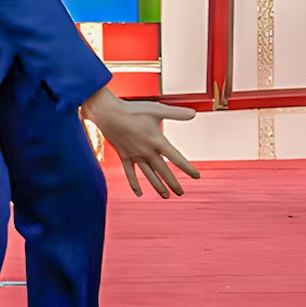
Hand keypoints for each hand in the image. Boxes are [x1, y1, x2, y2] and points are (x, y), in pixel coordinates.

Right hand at [81, 88, 200, 197]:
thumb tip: (194, 114)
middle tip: (181, 193)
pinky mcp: (124, 156)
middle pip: (163, 171)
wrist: (108, 114)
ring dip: (158, 186)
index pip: (176, 158)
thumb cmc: (134, 110)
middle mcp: (147, 152)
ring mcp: (134, 156)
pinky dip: (134, 184)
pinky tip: (139, 193)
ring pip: (148, 175)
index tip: (196, 176)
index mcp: (157, 141)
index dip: (187, 168)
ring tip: (166, 196)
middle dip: (173, 183)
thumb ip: (177, 113)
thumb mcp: (158, 109)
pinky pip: (130, 174)